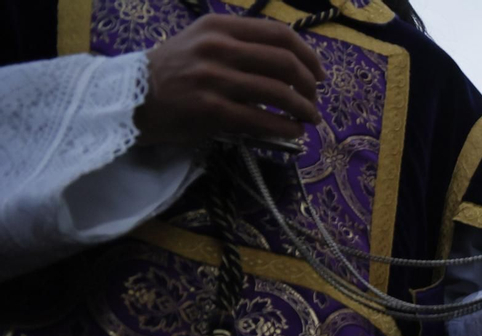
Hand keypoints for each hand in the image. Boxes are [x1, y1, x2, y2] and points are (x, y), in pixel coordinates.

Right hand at [135, 14, 326, 147]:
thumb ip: (240, 45)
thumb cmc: (173, 72)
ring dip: (303, 108)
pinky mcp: (211, 109)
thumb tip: (290, 62)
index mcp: (219, 26)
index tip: (319, 73)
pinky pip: (261, 119)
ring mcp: (213, 78)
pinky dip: (285, 127)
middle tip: (315, 100)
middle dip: (309, 84)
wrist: (131, 98)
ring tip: (309, 119)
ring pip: (278, 92)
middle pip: (284, 62)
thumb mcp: (202, 42)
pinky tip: (293, 132)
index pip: (279, 34)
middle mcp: (217, 47)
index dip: (308, 55)